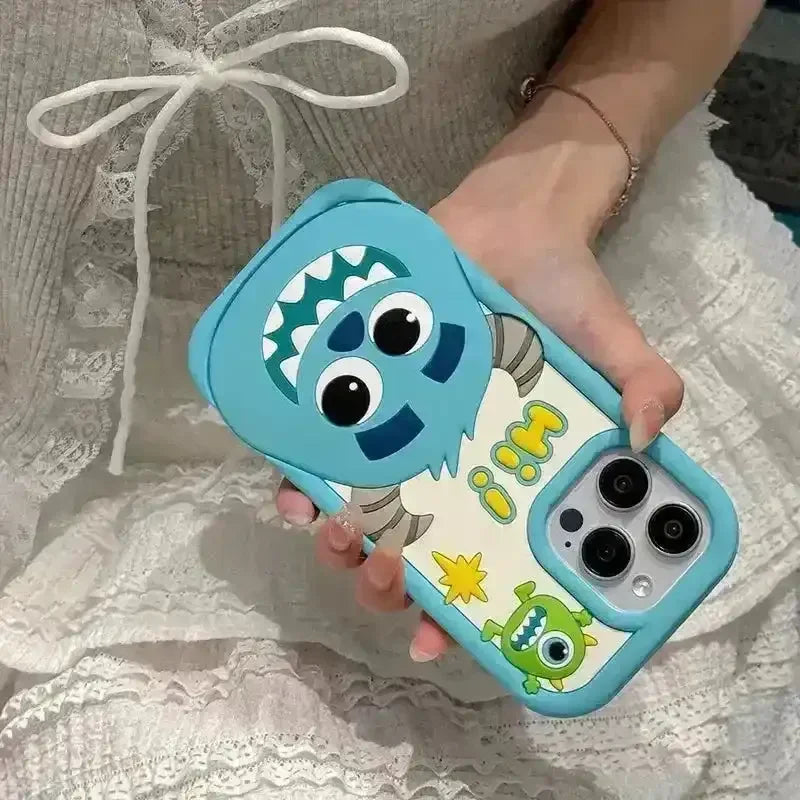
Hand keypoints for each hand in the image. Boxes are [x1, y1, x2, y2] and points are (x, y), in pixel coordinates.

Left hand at [277, 101, 684, 661]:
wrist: (509, 226)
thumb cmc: (561, 294)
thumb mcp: (613, 343)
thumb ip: (644, 385)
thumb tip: (646, 435)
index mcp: (506, 480)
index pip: (482, 564)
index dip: (460, 614)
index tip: (436, 641)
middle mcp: (449, 468)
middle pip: (409, 552)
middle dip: (388, 582)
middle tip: (389, 573)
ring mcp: (402, 436)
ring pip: (359, 514)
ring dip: (340, 542)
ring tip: (340, 536)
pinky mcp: (365, 397)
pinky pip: (322, 452)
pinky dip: (302, 479)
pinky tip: (297, 492)